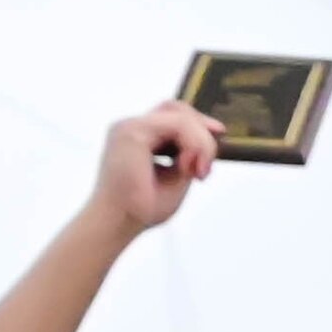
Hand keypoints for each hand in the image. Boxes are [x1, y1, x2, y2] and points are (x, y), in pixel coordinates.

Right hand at [100, 103, 219, 232]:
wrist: (118, 222)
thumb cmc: (141, 208)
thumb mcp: (176, 177)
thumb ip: (190, 156)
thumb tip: (211, 137)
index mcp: (140, 137)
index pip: (175, 117)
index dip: (200, 127)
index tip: (213, 149)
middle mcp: (132, 127)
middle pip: (178, 109)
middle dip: (202, 133)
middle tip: (205, 167)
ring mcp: (130, 127)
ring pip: (180, 115)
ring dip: (200, 142)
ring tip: (198, 172)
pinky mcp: (132, 132)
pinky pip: (176, 124)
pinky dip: (193, 144)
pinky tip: (190, 168)